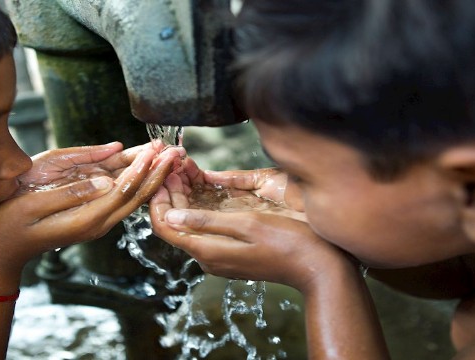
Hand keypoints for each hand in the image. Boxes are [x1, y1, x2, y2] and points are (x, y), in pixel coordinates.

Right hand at [0, 145, 185, 280]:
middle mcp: (98, 223)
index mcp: (86, 220)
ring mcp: (98, 222)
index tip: (155, 151)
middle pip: (136, 196)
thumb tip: (106, 181)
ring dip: (152, 177)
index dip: (141, 170)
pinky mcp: (94, 218)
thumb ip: (70, 194)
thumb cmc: (11, 225)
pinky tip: (148, 170)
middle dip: (158, 172)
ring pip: (133, 198)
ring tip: (168, 156)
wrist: (2, 250)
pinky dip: (139, 183)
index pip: (122, 192)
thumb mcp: (34, 206)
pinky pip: (123, 200)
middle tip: (175, 151)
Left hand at [150, 169, 344, 290]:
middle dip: (171, 193)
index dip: (157, 199)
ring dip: (185, 198)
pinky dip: (200, 207)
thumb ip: (207, 221)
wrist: (317, 266)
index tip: (161, 173)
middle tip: (173, 164)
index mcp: (208, 251)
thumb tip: (169, 216)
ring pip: (190, 225)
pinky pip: (205, 228)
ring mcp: (221, 257)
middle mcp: (209, 258)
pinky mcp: (231, 253)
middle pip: (176, 224)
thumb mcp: (247, 224)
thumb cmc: (287, 242)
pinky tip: (204, 187)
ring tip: (185, 169)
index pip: (165, 227)